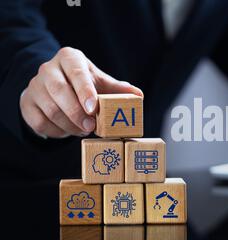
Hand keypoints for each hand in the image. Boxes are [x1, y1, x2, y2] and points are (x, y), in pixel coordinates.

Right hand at [20, 47, 142, 138]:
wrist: (55, 88)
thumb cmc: (84, 84)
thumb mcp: (101, 83)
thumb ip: (118, 90)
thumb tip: (138, 95)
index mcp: (70, 58)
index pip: (76, 72)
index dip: (85, 90)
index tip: (93, 108)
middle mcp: (48, 69)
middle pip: (59, 91)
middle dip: (76, 112)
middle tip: (91, 127)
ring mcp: (35, 86)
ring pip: (50, 109)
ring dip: (69, 125)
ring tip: (84, 130)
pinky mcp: (26, 103)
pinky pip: (39, 121)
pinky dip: (56, 131)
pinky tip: (68, 131)